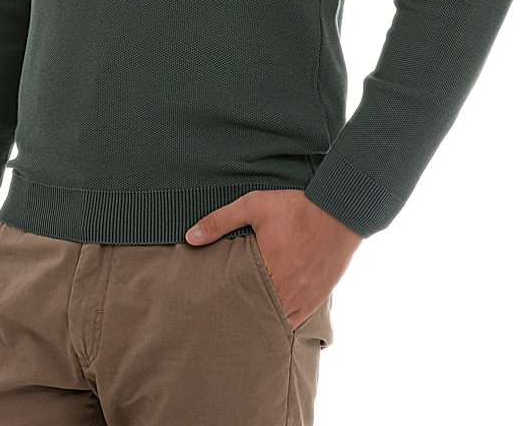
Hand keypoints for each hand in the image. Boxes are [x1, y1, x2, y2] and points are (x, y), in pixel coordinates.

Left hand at [185, 189, 361, 329]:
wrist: (338, 211)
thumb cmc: (295, 207)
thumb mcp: (254, 205)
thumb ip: (221, 220)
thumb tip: (191, 237)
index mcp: (267, 268)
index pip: (238, 298)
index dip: (224, 305)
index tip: (211, 307)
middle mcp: (286, 289)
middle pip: (256, 314)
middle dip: (241, 316)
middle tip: (222, 319)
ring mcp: (303, 297)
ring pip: (276, 322)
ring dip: (261, 321)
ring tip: (243, 321)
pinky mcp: (316, 298)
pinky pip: (296, 321)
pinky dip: (282, 322)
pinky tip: (269, 320)